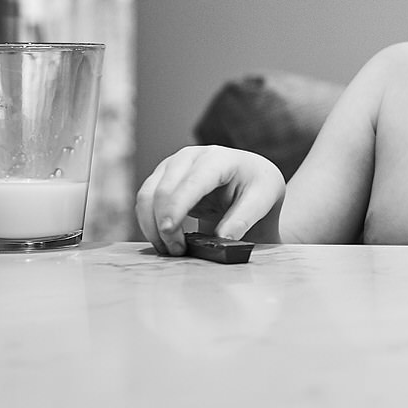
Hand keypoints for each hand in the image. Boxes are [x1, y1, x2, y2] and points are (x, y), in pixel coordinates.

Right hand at [135, 146, 284, 255]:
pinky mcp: (162, 177)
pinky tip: (163, 240)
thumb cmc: (257, 187)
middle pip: (163, 190)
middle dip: (162, 223)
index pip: (192, 182)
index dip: (176, 206)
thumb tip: (222, 238)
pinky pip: (145, 201)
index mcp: (219, 159)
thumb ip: (243, 219)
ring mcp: (173, 165)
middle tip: (176, 251)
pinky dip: (149, 222)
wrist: (249, 179)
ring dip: (151, 225)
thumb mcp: (263, 200)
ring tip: (170, 249)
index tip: (169, 230)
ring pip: (146, 195)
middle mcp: (191, 156)